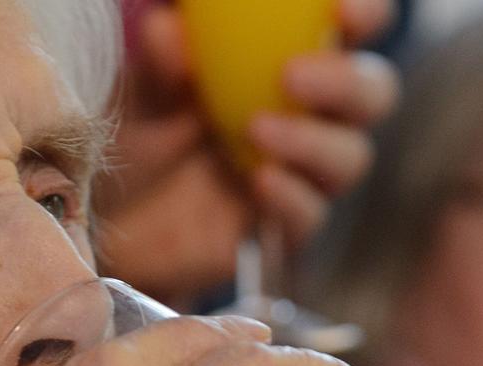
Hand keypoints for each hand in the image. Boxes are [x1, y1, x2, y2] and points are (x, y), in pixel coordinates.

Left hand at [95, 0, 399, 306]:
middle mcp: (308, 114)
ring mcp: (300, 174)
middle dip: (345, 82)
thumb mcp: (142, 95)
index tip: (342, 10)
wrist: (111, 221)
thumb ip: (162, 63)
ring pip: (350, 156)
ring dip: (313, 141)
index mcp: (289, 60)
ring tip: (255, 131)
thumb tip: (171, 29)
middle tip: (292, 76)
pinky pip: (311, 214)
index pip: (351, 29)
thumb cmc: (138, 136)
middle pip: (371, 93)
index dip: (365, 15)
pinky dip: (292, 196)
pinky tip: (258, 181)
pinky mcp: (281, 227)